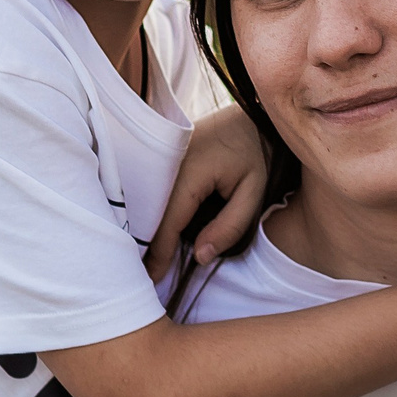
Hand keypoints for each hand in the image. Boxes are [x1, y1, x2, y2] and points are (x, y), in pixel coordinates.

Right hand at [146, 106, 270, 274]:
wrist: (253, 115)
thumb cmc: (258, 154)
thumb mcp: (254, 192)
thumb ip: (230, 226)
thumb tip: (200, 257)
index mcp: (190, 171)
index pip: (167, 221)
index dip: (158, 254)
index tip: (151, 280)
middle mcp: (167, 161)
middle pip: (148, 212)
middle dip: (143, 244)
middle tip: (139, 275)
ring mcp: (161, 155)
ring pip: (145, 200)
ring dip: (142, 226)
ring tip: (138, 257)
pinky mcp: (161, 154)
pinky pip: (149, 188)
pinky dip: (147, 210)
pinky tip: (145, 230)